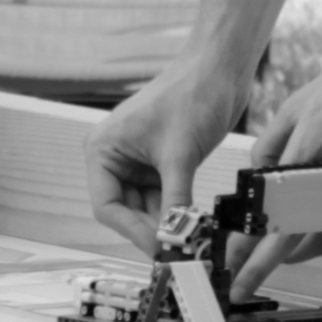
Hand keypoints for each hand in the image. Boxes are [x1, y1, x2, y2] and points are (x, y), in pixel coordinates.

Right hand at [90, 51, 253, 252]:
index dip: (132, 231)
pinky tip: (194, 227)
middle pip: (126, 211)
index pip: (106, 206)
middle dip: (151, 230)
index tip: (158, 248)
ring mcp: (138, 163)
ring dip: (167, 224)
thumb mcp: (180, 155)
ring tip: (189, 244)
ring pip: (147, 208)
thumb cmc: (191, 95)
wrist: (220, 68)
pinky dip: (179, 212)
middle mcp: (114, 158)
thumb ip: (175, 202)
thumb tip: (176, 240)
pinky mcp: (162, 164)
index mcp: (102, 150)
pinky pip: (165, 198)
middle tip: (177, 253)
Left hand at [230, 35, 321, 292]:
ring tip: (279, 253)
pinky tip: (319, 217)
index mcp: (305, 153)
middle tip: (245, 282)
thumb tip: (256, 178)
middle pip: (296, 241)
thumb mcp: (295, 106)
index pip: (271, 216)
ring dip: (299, 249)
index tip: (233, 270)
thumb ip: (270, 146)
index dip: (248, 250)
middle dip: (266, 266)